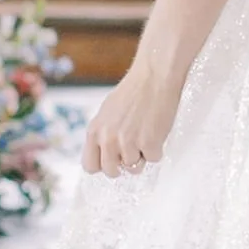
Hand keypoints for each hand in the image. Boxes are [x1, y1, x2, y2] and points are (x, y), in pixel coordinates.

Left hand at [84, 52, 181, 175]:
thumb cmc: (133, 92)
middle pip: (111, 171)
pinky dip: (158, 149)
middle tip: (133, 151)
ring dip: (142, 155)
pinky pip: (153, 159)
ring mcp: (128, 142)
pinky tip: (156, 131)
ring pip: (134, 168)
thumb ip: (103, 134)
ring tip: (146, 134)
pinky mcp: (149, 143)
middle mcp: (108, 139)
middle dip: (123, 166)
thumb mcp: (107, 113)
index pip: (90, 166)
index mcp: (94, 131)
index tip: (113, 161)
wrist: (154, 76)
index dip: (102, 166)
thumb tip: (104, 153)